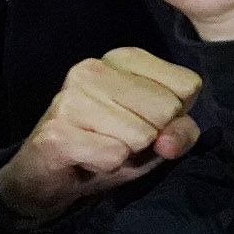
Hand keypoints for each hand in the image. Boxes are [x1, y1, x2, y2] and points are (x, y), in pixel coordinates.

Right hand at [0, 50, 204, 224]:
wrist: (45, 175)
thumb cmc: (109, 147)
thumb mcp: (158, 137)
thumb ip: (182, 132)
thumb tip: (169, 142)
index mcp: (125, 58)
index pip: (188, 85)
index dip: (175, 115)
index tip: (143, 120)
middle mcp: (94, 68)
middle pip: (167, 109)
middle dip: (152, 136)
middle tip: (120, 138)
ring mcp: (72, 98)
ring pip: (142, 135)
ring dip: (127, 153)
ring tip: (101, 146)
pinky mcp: (57, 132)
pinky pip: (115, 156)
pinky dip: (108, 166)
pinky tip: (86, 159)